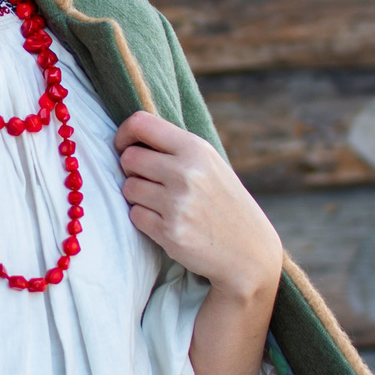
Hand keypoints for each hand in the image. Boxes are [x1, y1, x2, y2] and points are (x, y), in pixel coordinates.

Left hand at [114, 110, 282, 303]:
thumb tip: (130, 138)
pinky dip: (143, 218)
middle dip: (131, 169)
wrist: (250, 251)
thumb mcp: (211, 164)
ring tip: (160, 202)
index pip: (141, 124)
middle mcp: (186, 173)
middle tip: (147, 180)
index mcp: (196, 149)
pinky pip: (135, 215)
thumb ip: (176, 149)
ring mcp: (177, 203)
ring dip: (137, 195)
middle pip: (129, 158)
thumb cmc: (224, 203)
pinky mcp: (169, 232)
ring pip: (128, 187)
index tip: (125, 146)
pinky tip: (165, 221)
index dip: (125, 134)